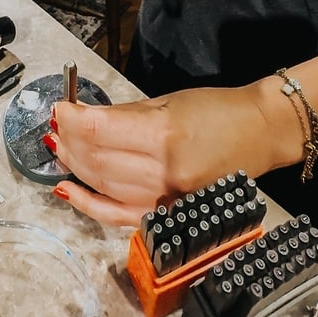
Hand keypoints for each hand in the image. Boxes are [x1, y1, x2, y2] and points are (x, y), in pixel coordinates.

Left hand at [44, 86, 282, 226]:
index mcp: (163, 136)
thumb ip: (123, 115)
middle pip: (96, 160)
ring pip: (102, 185)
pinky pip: (117, 215)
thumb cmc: (218, 111)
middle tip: (56, 127)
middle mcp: (162, 172)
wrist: (261, 135)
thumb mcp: (168, 101)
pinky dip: (88, 204)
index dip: (72, 121)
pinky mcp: (167, 214)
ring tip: (60, 149)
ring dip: (75, 166)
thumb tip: (83, 118)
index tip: (58, 110)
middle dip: (69, 142)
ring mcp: (164, 199)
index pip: (100, 131)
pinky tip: (66, 190)